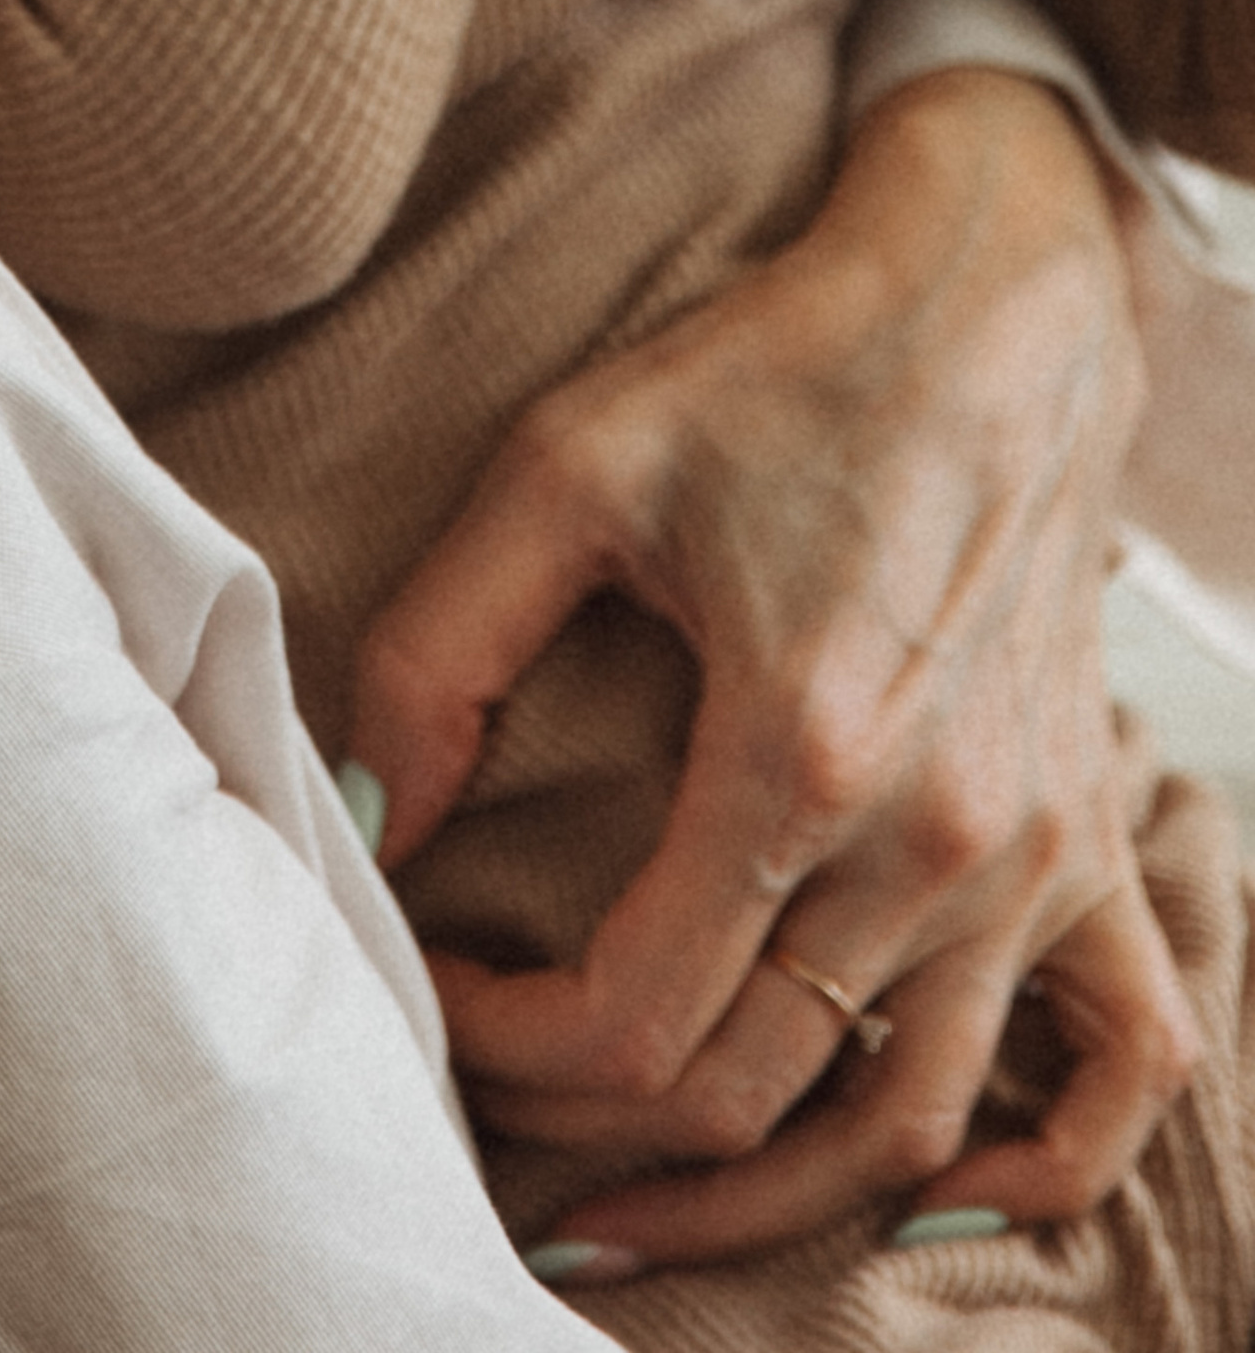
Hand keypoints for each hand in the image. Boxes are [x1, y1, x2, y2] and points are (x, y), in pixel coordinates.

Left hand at [346, 68, 1200, 1266]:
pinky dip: (1038, 1162)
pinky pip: (1128, 1065)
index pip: (634, 1017)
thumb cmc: (768, 369)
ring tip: (635, 1197)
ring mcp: (1032, 851)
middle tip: (497, 1094)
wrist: (980, 303)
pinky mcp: (1089, 837)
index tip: (437, 995)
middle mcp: (936, 834)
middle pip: (751, 1097)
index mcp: (799, 747)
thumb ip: (441, 641)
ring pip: (904, 1125)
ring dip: (765, 1196)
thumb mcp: (562, 464)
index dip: (508, 1047)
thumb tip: (374, 812)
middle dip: (595, 1130)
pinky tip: (930, 1191)